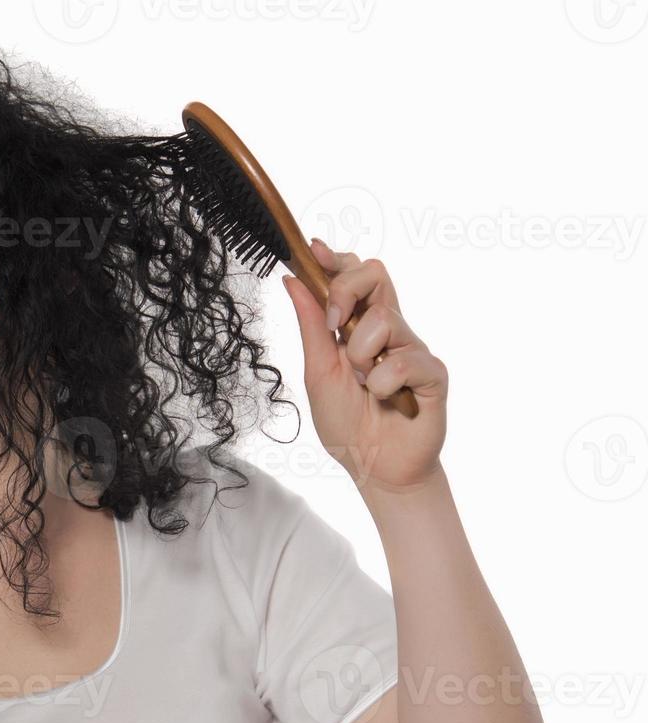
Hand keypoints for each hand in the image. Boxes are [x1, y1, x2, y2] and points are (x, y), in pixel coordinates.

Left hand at [282, 238, 447, 495]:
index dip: (336, 259)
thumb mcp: (318, 372)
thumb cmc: (347, 423)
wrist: (374, 467)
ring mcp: (412, 348)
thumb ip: (311, 327)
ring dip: (361, 356)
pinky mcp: (433, 372)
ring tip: (365, 385)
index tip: (314, 251)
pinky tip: (389, 402)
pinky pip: (403, 361)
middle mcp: (388, 330)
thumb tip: (293, 281)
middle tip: (336, 324)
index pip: (354, 276)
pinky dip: (384, 385)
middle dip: (346, 290)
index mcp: (358, 327)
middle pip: (376, 274)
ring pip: (383, 319)